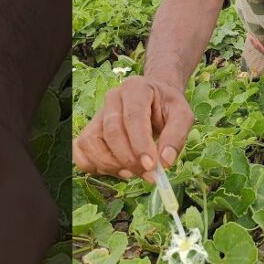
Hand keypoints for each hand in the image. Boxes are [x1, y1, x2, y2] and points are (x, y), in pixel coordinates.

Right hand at [73, 75, 194, 182]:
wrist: (155, 99)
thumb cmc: (167, 108)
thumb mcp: (182, 116)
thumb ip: (176, 137)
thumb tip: (165, 162)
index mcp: (136, 88)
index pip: (133, 117)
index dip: (140, 144)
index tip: (151, 166)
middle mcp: (112, 98)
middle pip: (111, 131)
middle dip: (129, 159)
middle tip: (148, 174)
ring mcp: (97, 114)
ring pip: (91, 142)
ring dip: (111, 165)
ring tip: (133, 173)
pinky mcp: (90, 130)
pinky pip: (81, 152)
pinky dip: (95, 166)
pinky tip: (116, 170)